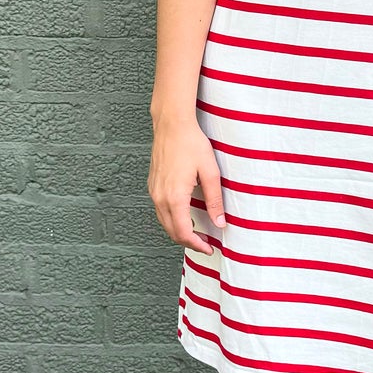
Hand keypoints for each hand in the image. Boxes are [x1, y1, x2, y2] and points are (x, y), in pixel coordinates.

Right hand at [149, 115, 224, 252]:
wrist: (172, 125)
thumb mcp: (210, 172)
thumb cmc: (191, 144)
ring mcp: (154, 191)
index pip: (184, 232)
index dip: (196, 245)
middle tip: (206, 244)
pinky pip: (160, 211)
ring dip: (179, 232)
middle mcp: (160, 197)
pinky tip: (184, 217)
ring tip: (197, 233)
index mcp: (175, 197)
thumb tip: (219, 223)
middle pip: (172, 232)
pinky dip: (172, 220)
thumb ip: (214, 200)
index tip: (209, 248)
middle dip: (189, 242)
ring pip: (164, 223)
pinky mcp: (153, 185)